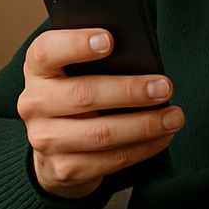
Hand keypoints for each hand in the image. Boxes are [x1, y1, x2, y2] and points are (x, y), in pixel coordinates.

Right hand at [16, 29, 183, 198]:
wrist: (54, 146)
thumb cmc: (75, 93)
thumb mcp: (75, 70)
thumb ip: (98, 60)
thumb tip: (143, 56)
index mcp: (38, 70)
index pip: (47, 52)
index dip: (76, 44)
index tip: (109, 40)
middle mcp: (35, 104)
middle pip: (84, 95)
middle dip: (130, 91)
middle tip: (164, 86)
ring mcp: (46, 140)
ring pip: (101, 134)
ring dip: (144, 125)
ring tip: (174, 116)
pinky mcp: (65, 168)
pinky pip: (111, 160)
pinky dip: (143, 148)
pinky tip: (163, 136)